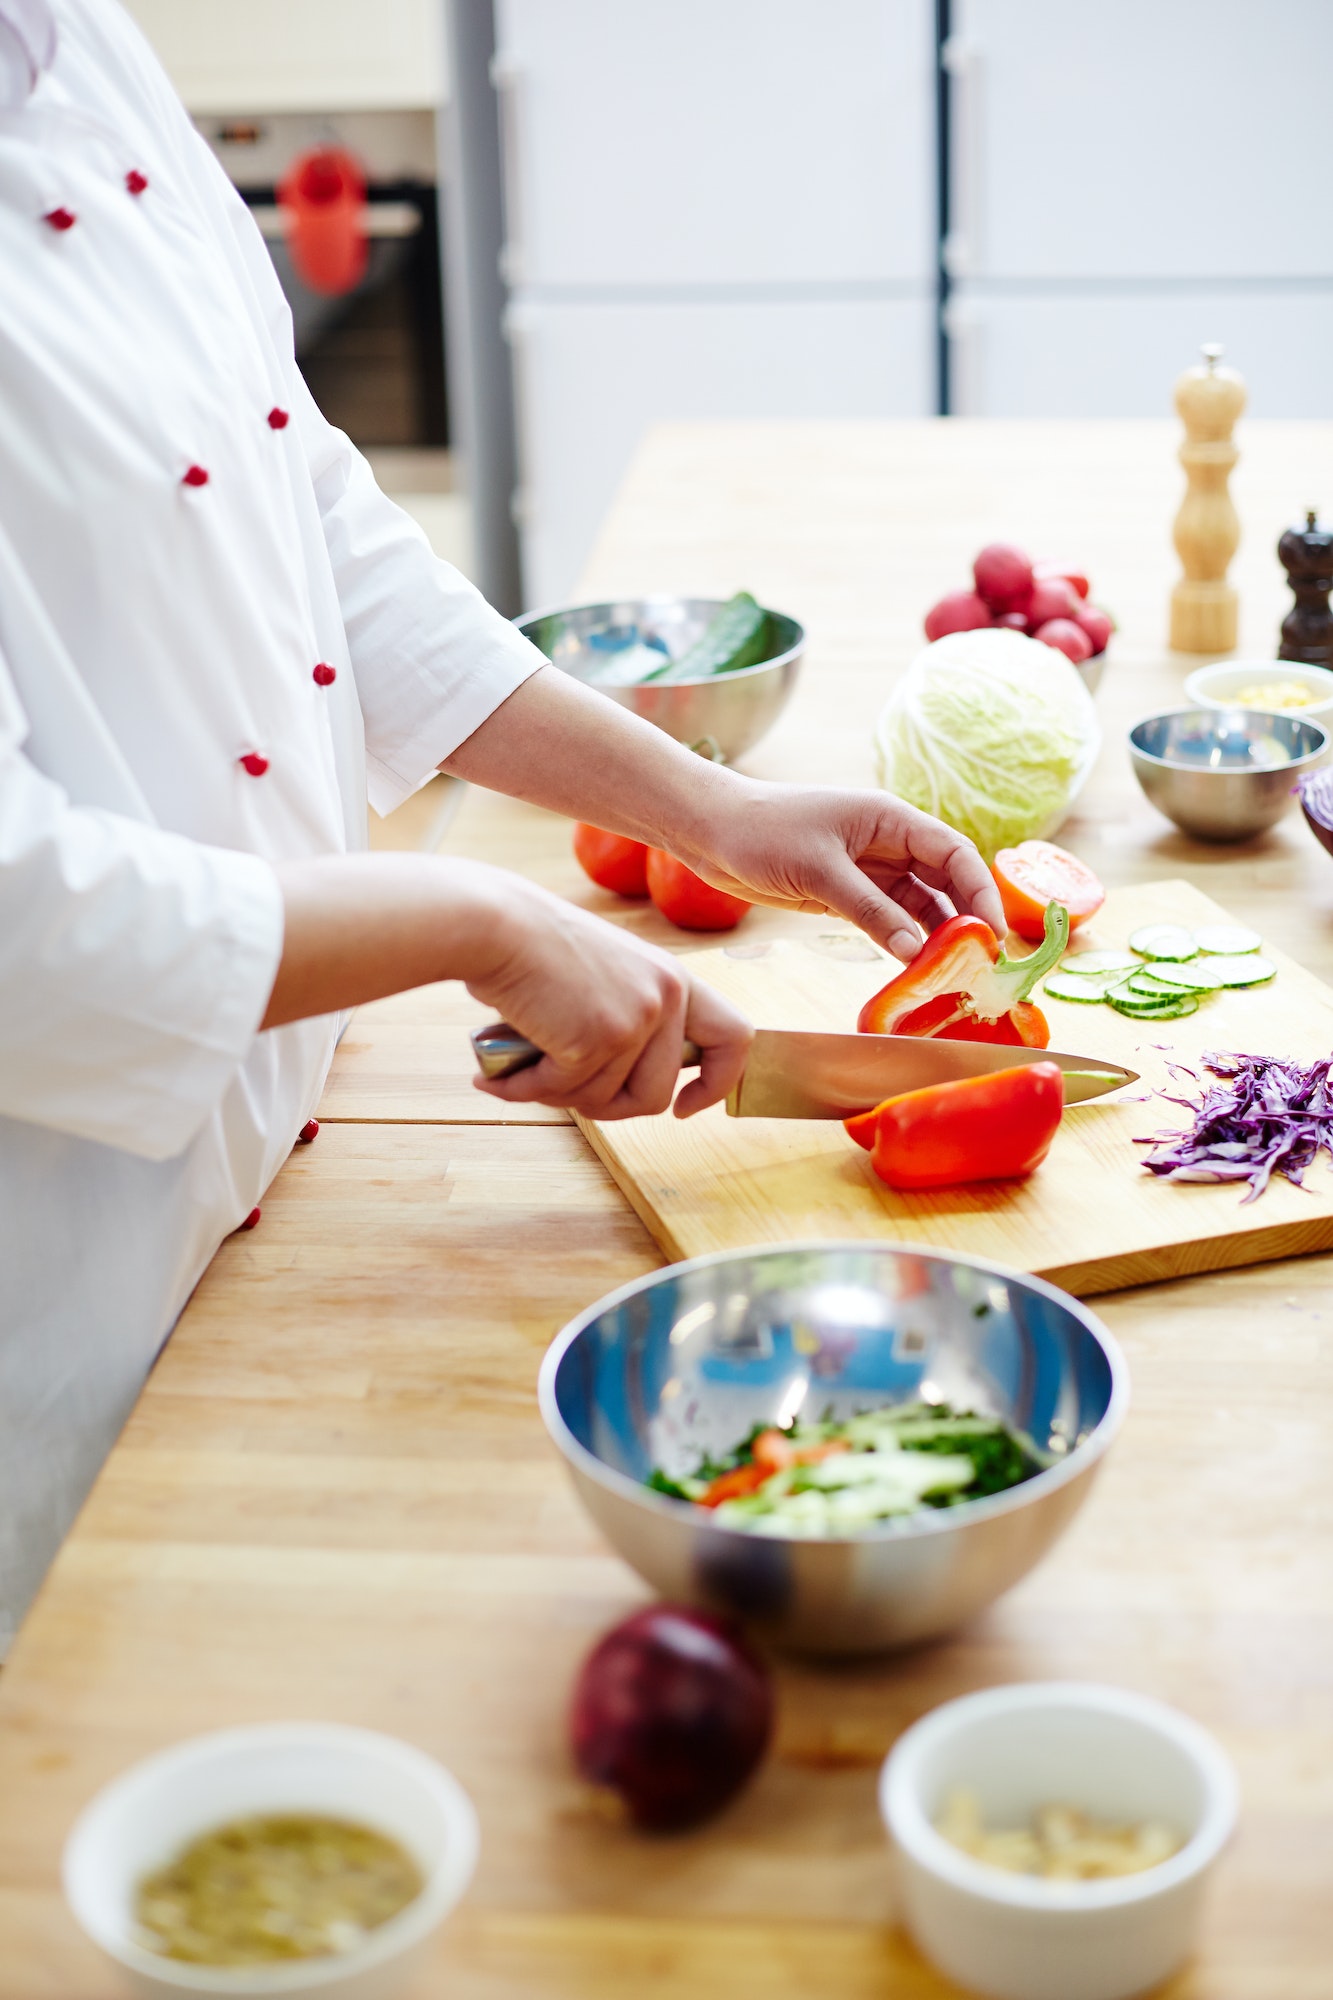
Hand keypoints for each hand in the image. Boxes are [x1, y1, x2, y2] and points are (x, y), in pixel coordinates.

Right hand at [466, 876, 751, 1119]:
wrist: (495, 925)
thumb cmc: (533, 947)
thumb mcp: (605, 975)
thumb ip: (626, 1019)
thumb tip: (614, 1089)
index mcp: (673, 978)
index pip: (733, 1039)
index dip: (716, 1082)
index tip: (684, 1106)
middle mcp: (665, 998)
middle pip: (655, 1095)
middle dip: (607, 1107)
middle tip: (565, 1093)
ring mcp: (634, 1020)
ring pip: (605, 1101)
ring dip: (558, 1095)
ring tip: (520, 1070)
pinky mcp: (597, 1040)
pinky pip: (565, 1092)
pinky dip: (526, 1089)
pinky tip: (497, 1073)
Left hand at [671, 781, 1006, 962]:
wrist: (710, 832)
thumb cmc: (763, 833)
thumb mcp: (820, 872)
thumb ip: (870, 910)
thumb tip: (916, 950)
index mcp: (891, 818)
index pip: (955, 853)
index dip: (981, 891)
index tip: (994, 934)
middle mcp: (888, 842)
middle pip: (946, 881)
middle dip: (967, 919)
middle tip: (982, 965)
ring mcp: (869, 869)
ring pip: (920, 905)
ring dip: (936, 937)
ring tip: (951, 977)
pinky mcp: (848, 893)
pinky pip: (889, 920)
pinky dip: (903, 942)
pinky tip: (913, 970)